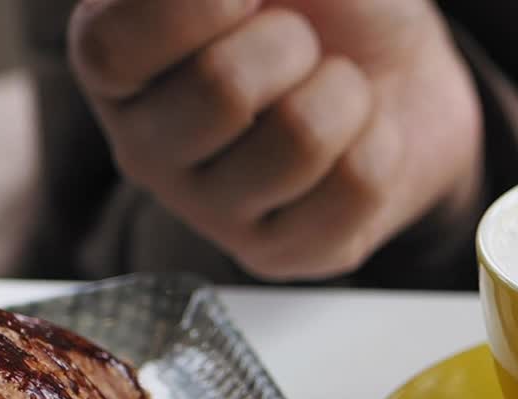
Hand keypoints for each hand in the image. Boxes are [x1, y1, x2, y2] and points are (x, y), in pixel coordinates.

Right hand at [68, 0, 480, 279]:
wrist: (403, 79)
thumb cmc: (326, 9)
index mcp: (116, 62)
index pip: (114, 45)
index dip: (196, 7)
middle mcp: (146, 146)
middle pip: (221, 88)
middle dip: (293, 42)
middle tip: (302, 44)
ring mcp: (210, 212)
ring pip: (300, 139)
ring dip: (346, 93)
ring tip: (337, 91)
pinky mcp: (279, 255)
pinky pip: (355, 186)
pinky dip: (382, 142)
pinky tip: (360, 141)